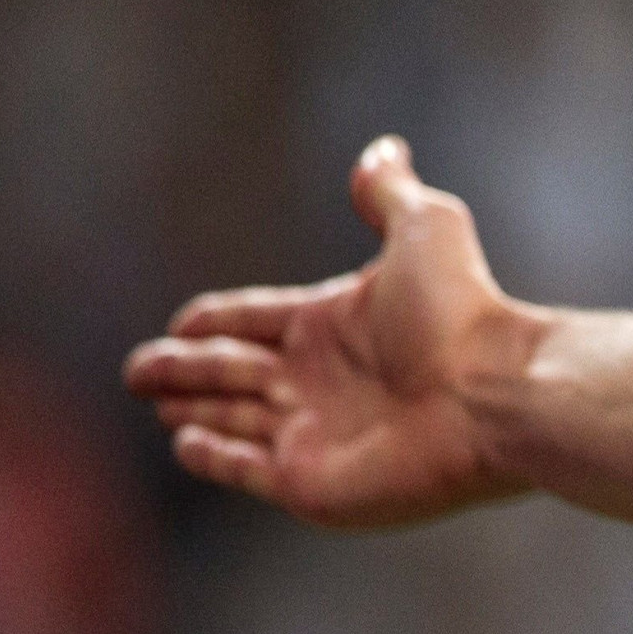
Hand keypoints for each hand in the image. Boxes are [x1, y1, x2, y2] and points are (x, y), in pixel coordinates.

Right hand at [122, 136, 540, 527]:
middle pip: (233, 370)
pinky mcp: (309, 484)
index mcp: (333, 322)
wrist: (494, 393)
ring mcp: (314, 433)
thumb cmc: (462, 312)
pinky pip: (244, 470)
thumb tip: (384, 149)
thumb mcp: (425, 229)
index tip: (184, 322)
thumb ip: (390, 194)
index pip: (256, 318)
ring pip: (231, 416)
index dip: (217, 320)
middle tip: (138, 371)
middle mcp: (320, 378)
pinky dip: (211, 458)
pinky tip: (184, 443)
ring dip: (193, 406)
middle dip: (185, 368)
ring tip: (155, 398)